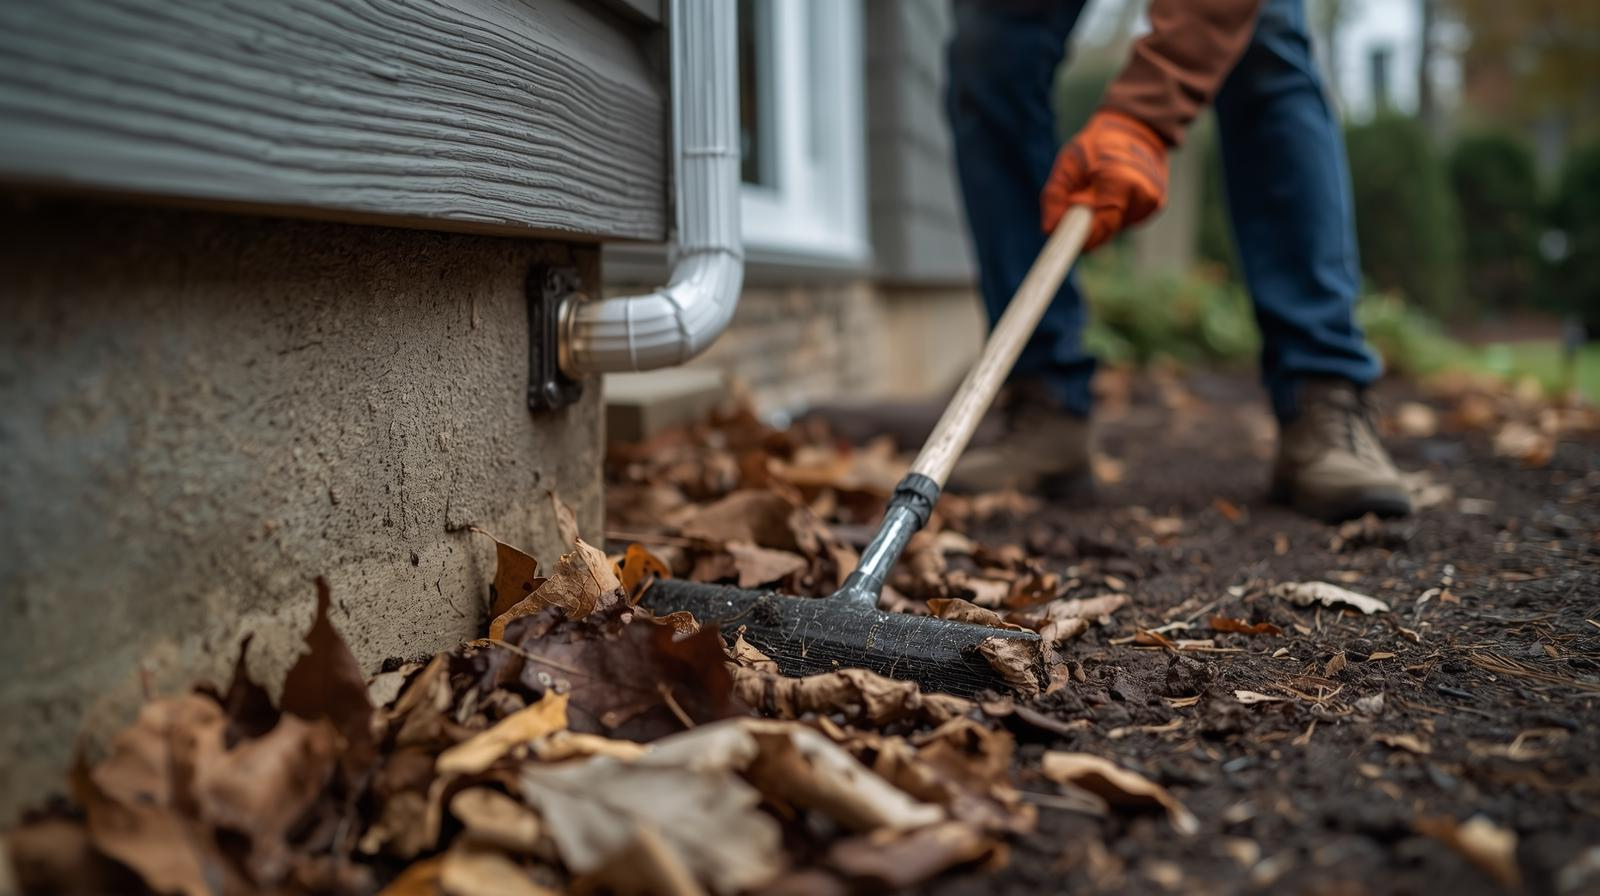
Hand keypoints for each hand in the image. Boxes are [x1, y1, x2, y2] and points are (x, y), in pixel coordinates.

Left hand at [1041, 109, 1168, 250]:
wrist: (1134, 128)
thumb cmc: (1096, 144)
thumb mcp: (1067, 163)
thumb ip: (1054, 196)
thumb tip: (1049, 230)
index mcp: (1120, 180)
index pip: (1101, 226)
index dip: (1082, 240)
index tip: (1063, 244)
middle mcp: (1141, 194)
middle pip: (1107, 230)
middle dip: (1087, 227)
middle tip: (1074, 208)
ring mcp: (1152, 201)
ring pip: (1115, 228)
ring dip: (1100, 218)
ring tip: (1097, 190)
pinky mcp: (1156, 206)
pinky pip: (1125, 220)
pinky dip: (1113, 213)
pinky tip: (1113, 192)